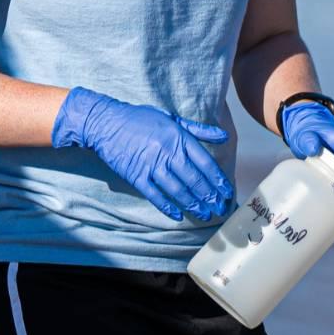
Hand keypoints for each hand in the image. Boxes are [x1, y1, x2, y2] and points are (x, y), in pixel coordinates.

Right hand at [52, 87, 233, 222]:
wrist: (106, 123)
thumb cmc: (142, 119)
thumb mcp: (173, 119)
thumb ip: (200, 130)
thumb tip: (225, 136)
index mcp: (179, 137)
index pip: (204, 162)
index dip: (218, 179)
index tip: (226, 192)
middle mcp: (167, 152)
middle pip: (193, 179)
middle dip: (209, 196)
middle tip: (220, 209)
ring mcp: (150, 165)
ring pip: (177, 189)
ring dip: (192, 204)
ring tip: (205, 215)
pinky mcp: (135, 176)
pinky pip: (154, 195)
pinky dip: (167, 206)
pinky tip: (178, 215)